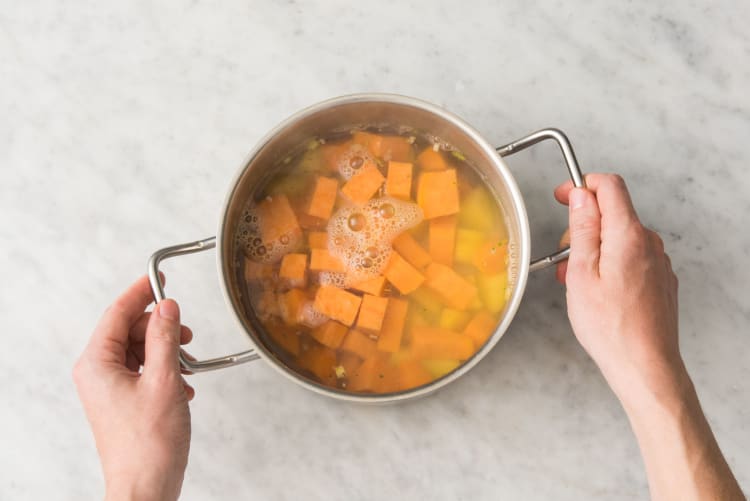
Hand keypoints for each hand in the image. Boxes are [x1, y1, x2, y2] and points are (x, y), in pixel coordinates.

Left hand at [73, 275, 194, 500]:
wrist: (145, 488)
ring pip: (139, 351)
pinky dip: (166, 371)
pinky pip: (144, 371)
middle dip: (160, 328)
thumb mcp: (165, 380)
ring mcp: (109, 389)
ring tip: (188, 367)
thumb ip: (165, 337)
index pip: (117, 312)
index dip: (141, 292)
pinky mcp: (123, 402)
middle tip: (185, 332)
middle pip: (129, 330)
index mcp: (96, 363)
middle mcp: (97, 373)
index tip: (159, 277)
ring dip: (167, 352)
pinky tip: (184, 386)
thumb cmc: (148, 444)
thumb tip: (167, 307)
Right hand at [554, 174, 744, 499]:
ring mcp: (659, 262)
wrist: (644, 365)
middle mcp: (650, 243)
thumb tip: (580, 198)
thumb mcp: (581, 273)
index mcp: (629, 235)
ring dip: (595, 249)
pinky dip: (611, 263)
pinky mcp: (660, 280)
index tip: (564, 196)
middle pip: (613, 214)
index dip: (582, 185)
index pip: (609, 186)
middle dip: (583, 227)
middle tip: (564, 255)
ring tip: (577, 281)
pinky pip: (632, 258)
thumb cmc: (611, 327)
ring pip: (621, 238)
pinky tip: (597, 291)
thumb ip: (581, 229)